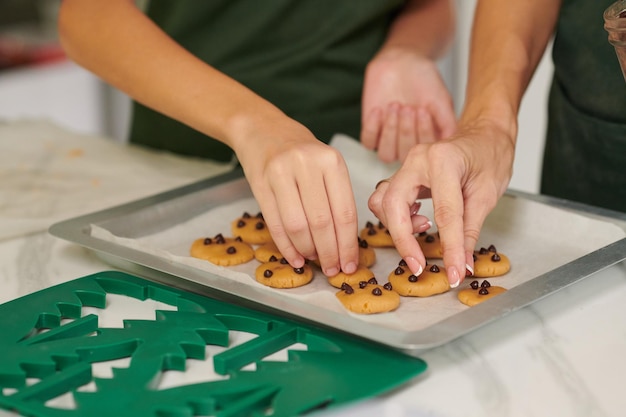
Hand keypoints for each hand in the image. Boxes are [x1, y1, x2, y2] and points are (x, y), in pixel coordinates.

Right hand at [235, 119, 358, 276]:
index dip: (348, 244)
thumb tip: (344, 245)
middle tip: (332, 270)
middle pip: (322, 222)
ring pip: (298, 226)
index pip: (345, 212)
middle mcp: (307, 164)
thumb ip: (337, 197)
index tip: (350, 264)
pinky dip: (286, 246)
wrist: (262, 130)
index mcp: (331, 161)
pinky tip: (295, 258)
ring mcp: (280, 173)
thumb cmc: (301, 152)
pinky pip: (275, 224)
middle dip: (329, 253)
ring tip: (314, 261)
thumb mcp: (327, 165)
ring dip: (307, 250)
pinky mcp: (260, 183)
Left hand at [360, 48, 455, 162]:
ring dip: (390, 131)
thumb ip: (447, 122)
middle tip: (409, 107)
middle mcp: (408, 143)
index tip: (423, 110)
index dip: (423, 133)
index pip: (424, 151)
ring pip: (386, 154)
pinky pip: (368, 142)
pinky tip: (379, 109)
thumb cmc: (423, 79)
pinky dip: (373, 127)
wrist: (402, 62)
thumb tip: (450, 142)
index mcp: (427, 140)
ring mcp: (389, 138)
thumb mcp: (441, 98)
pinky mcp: (372, 130)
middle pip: (404, 155)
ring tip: (395, 106)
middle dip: (406, 131)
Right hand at [367, 119, 514, 286]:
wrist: (485, 134)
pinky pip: (385, 198)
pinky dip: (395, 216)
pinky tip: (417, 220)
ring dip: (396, 226)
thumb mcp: (487, 195)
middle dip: (403, 240)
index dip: (450, 248)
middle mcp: (417, 159)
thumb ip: (470, 231)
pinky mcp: (402, 173)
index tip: (453, 272)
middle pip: (394, 205)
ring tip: (423, 229)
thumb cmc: (490, 155)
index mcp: (443, 160)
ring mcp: (406, 165)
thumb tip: (462, 264)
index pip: (444, 213)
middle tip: (419, 265)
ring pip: (382, 202)